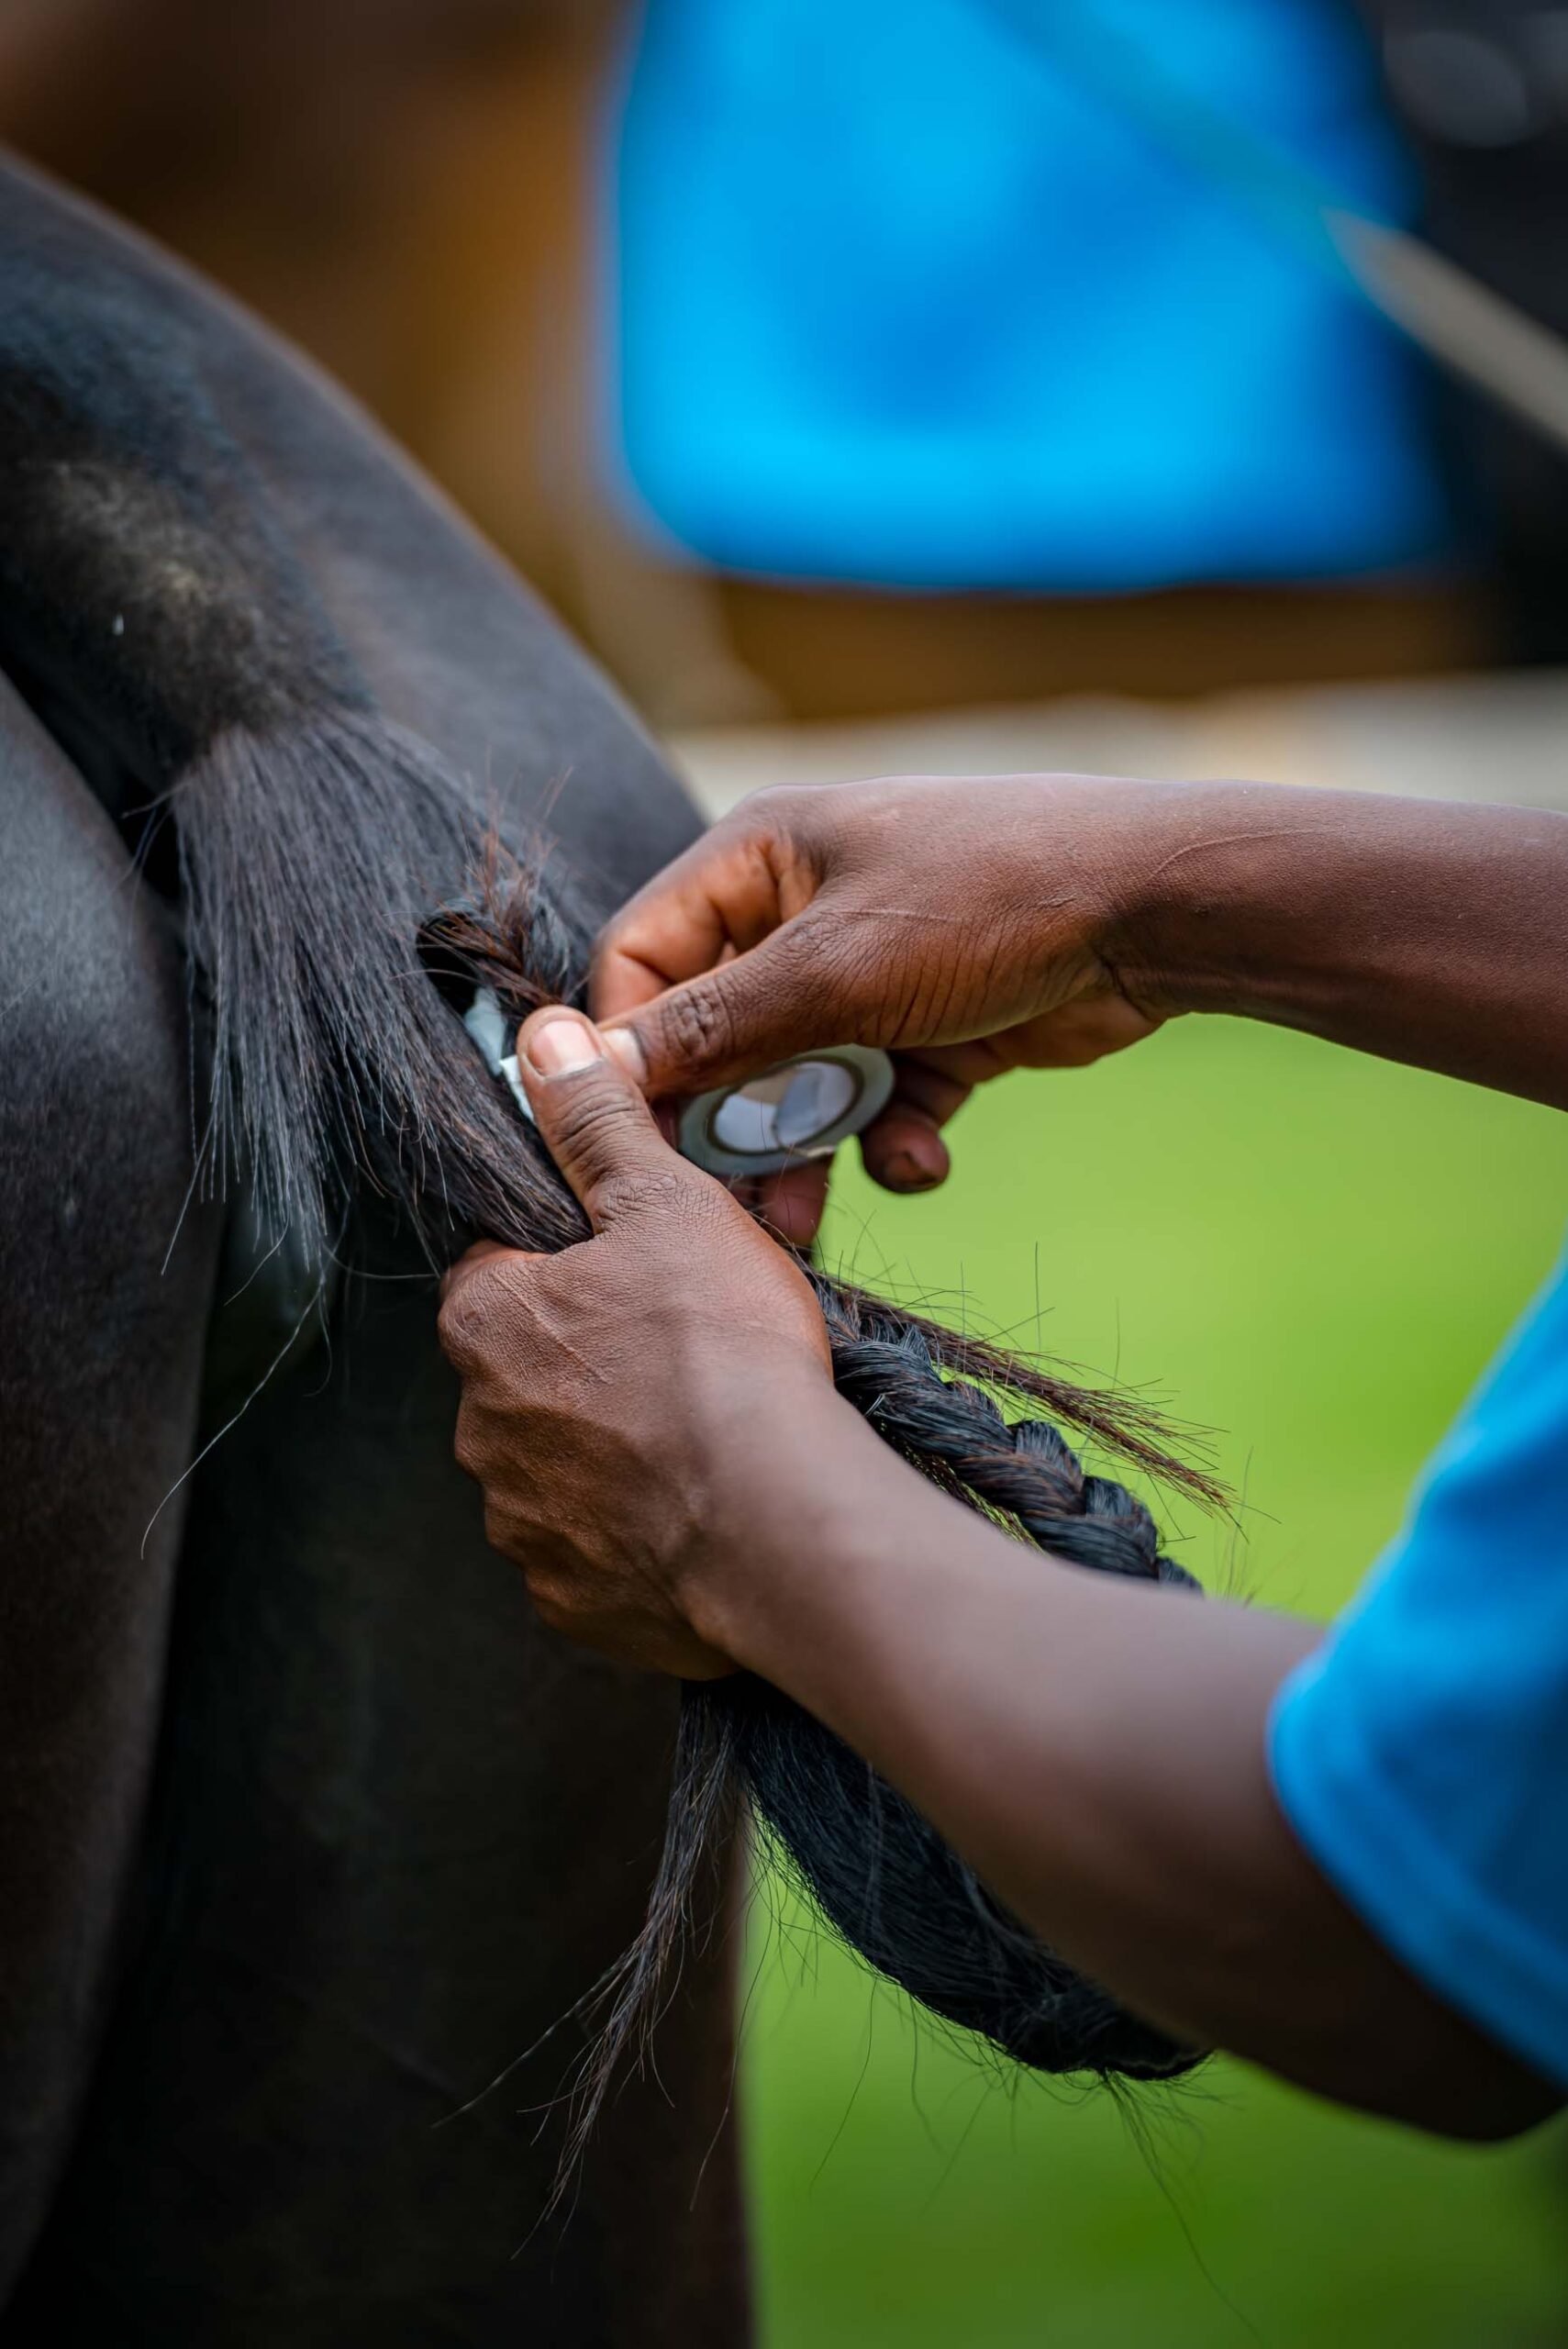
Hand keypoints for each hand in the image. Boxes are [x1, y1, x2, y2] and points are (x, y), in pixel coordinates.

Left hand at [436, 1007, 835, 1677]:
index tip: (638, 1264)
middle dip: (594, 1357)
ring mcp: (521, 1524)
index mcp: (485, 1321)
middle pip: (530, 1369)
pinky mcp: (571, 1600)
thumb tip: (542, 1039)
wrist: (776, 1532)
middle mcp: (478, 1429)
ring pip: (561, 1465)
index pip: (500, 1264)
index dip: (572, 1256)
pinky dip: (639, 1534)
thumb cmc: (720, 1357)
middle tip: (691, 1350)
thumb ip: (598, 1123)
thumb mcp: (667, 1204)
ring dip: (615, 1450)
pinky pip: (597, 1552)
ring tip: (710, 1436)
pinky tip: (706, 1512)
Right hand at [590, 774, 1172, 1240]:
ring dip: (805, 1153)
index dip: (627, 1046)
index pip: (644, 958)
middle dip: (725, 1123)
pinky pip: (884, 1102)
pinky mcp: (936, 1030)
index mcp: (759, 860)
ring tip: (804, 1225)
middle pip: (721, 1038)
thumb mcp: (833, 971)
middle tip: (719, 1201)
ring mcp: (874, 975)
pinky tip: (924, 1160)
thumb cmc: (986, 902)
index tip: (624, 1132)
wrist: (1155, 912)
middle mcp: (804, 914)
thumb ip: (713, 1028)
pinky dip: (895, 1141)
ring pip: (802, 1085)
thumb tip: (592, 1065)